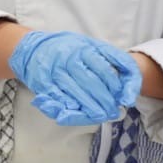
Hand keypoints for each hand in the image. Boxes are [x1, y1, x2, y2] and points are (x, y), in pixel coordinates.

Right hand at [8, 30, 140, 125]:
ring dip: (90, 108)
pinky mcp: (42, 83)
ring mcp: (54, 71)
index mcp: (83, 48)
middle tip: (113, 112)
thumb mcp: (93, 46)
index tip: (122, 98)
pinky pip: (58, 99)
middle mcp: (68, 58)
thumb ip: (114, 60)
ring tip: (101, 116)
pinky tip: (80, 113)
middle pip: (91, 83)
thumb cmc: (69, 50)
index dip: (116, 86)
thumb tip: (128, 87)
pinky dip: (69, 108)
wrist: (33, 49)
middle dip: (104, 101)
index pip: (104, 69)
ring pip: (75, 93)